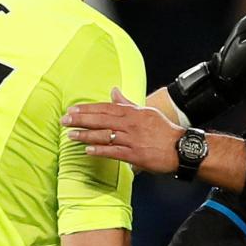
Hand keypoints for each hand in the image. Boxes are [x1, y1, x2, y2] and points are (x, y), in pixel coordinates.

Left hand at [63, 88, 183, 173]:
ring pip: (105, 135)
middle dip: (81, 119)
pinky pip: (114, 152)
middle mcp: (131, 124)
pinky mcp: (135, 155)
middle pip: (102, 119)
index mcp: (133, 113)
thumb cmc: (163, 130)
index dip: (88, 109)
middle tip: (65, 120)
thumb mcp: (146, 111)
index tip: (72, 109)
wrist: (180, 148)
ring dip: (86, 135)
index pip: (106, 108)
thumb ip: (127, 103)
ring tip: (71, 135)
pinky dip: (100, 151)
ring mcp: (133, 140)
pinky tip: (88, 151)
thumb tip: (114, 90)